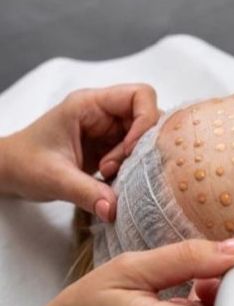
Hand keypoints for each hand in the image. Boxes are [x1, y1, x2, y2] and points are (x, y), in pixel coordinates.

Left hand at [0, 84, 159, 220]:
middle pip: (148, 117)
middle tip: (117, 169)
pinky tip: (111, 181)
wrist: (11, 172)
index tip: (131, 151)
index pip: (140, 96)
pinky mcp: (112, 148)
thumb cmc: (24, 164)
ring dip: (136, 160)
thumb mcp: (55, 178)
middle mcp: (104, 113)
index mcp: (90, 105)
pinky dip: (132, 170)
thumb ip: (87, 193)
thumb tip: (114, 210)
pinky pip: (136, 155)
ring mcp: (110, 131)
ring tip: (110, 175)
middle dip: (141, 146)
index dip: (145, 121)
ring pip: (145, 138)